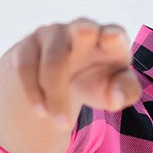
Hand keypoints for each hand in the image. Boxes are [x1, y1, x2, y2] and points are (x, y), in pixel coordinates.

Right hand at [5, 18, 141, 133]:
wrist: (62, 80)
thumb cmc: (98, 82)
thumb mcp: (116, 92)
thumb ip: (125, 93)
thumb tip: (114, 97)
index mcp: (110, 42)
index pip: (114, 33)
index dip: (113, 35)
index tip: (112, 37)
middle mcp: (81, 29)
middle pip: (83, 29)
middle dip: (83, 30)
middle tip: (85, 33)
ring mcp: (52, 34)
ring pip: (53, 60)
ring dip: (56, 95)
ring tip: (62, 123)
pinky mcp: (28, 46)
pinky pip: (27, 67)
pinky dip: (34, 93)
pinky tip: (43, 112)